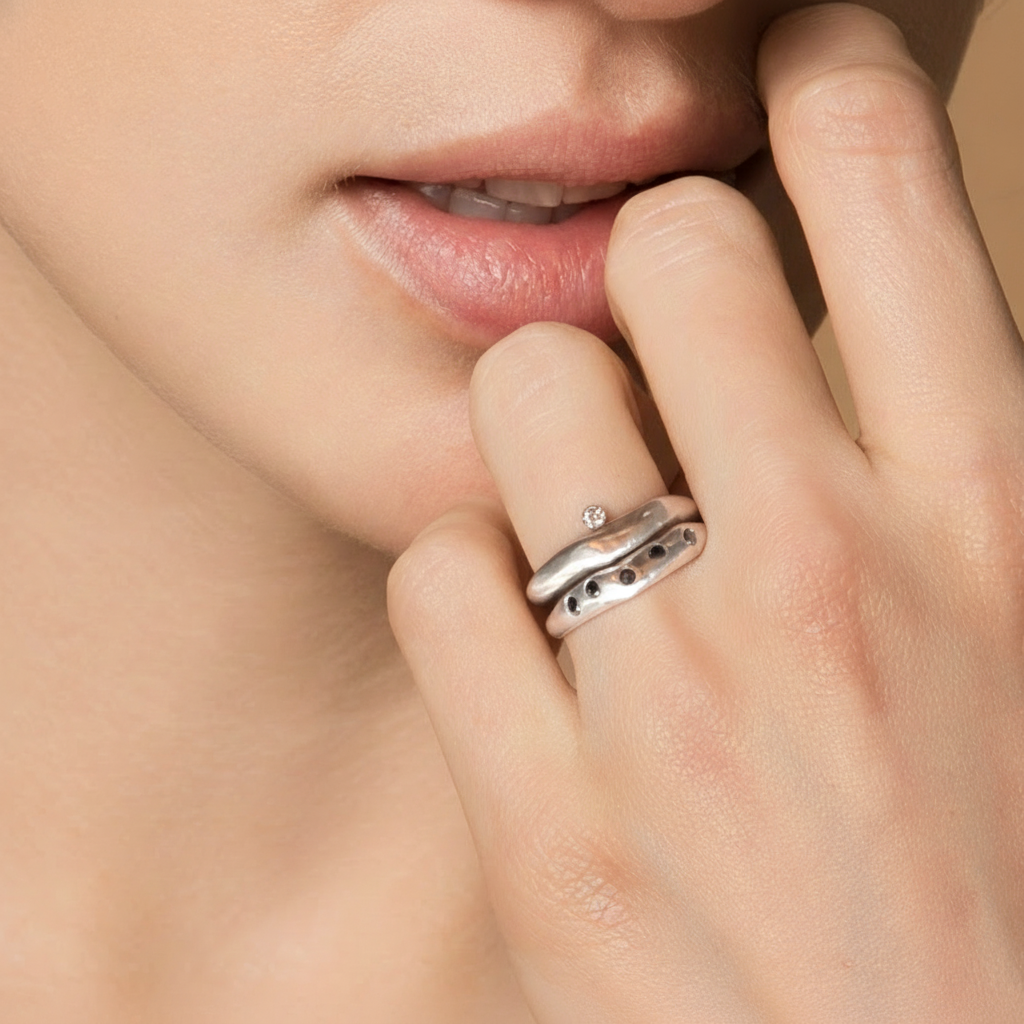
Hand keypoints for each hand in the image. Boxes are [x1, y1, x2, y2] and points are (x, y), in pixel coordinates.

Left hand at [388, 5, 1023, 1020]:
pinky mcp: (546, 830)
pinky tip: (532, 639)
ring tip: (595, 498)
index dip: (835, 81)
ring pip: (524, 395)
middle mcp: (827, 589)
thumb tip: (917, 333)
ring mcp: (669, 711)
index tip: (802, 62)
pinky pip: (439, 581)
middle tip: (678, 333)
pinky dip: (472, 582)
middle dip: (665, 263)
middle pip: (669, 255)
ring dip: (550, 418)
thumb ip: (978, 472)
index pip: (891, 189)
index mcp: (999, 529)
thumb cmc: (1012, 876)